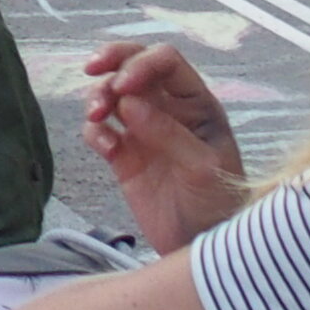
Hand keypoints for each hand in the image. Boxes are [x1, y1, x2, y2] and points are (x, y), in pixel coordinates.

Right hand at [80, 39, 246, 252]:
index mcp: (196, 104)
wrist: (201, 247)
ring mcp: (143, 130)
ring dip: (97, 96)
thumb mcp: (202, 168)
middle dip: (112, 61)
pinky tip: (105, 148)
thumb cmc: (217, 205)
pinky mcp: (123, 154)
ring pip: (111, 93)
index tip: (123, 85)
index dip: (141, 63)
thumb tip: (129, 103)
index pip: (166, 62)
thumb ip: (169, 133)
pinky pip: (99, 129)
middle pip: (133, 64)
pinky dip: (94, 131)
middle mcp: (168, 109)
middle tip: (92, 70)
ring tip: (96, 116)